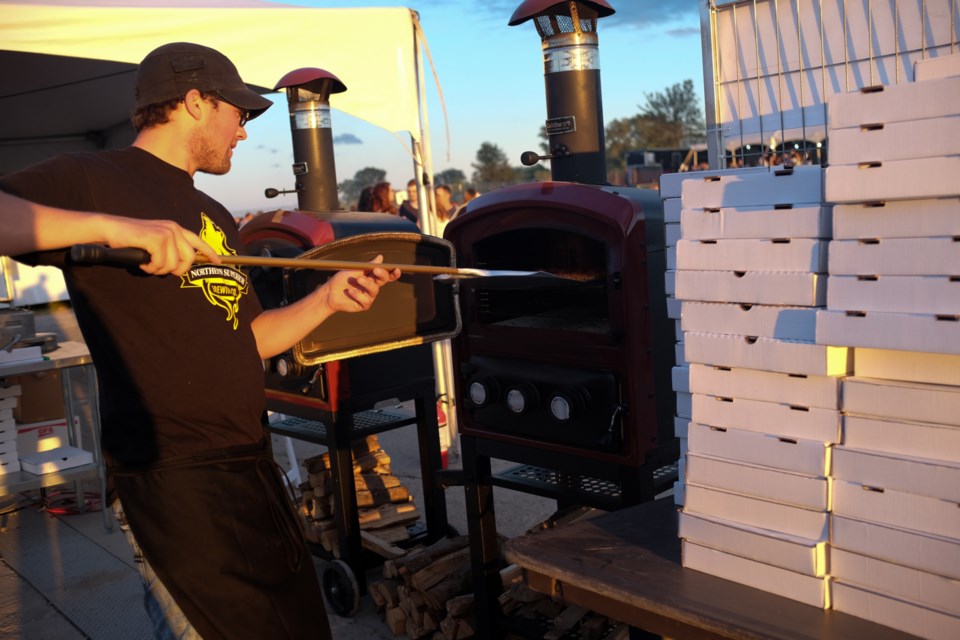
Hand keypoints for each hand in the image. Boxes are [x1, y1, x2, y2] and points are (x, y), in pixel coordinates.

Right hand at [99, 215, 219, 275]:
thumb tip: (181, 267)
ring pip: (173, 265)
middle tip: (161, 270)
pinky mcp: (157, 239)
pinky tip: (142, 262)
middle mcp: (174, 229)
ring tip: (148, 264)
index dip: (210, 253)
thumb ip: (170, 250)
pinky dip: (150, 268)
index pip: (198, 241)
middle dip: (177, 270)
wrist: (111, 229)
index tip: (218, 262)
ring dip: (159, 270)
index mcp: (175, 229)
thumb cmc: (132, 240)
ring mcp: (166, 233)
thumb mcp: (156, 242)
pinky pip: (161, 264)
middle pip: (189, 259)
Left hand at [325, 255, 400, 312]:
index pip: (386, 275)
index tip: (396, 269)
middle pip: (383, 281)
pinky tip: (349, 291)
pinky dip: (357, 295)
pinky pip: (366, 300)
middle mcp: (372, 287)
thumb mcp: (354, 270)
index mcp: (371, 277)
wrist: (329, 293)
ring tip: (357, 280)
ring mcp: (369, 296)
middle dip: (381, 274)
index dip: (393, 273)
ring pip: (374, 290)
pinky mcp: (363, 305)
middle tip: (375, 270)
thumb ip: (367, 266)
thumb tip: (380, 257)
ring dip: (366, 284)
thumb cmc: (341, 280)